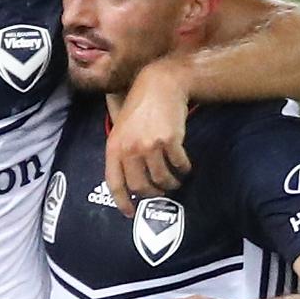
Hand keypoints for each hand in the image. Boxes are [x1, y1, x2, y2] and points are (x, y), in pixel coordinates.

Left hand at [105, 58, 192, 216]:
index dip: (122, 201)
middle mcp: (129, 149)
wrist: (159, 85)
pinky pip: (179, 165)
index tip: (130, 213)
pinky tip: (185, 166)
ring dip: (171, 183)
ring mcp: (149, 146)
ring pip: (162, 179)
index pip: (114, 183)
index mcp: (114, 147)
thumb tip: (131, 183)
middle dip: (153, 194)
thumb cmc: (140, 108)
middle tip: (161, 192)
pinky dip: (184, 169)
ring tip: (175, 180)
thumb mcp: (122, 129)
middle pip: (141, 186)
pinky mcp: (169, 141)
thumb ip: (123, 153)